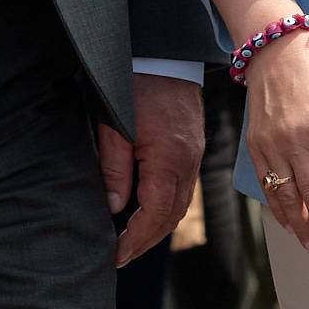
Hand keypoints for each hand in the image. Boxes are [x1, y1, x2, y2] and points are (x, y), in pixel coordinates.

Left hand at [97, 73, 201, 266]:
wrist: (163, 52)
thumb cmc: (134, 83)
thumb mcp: (114, 126)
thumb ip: (114, 168)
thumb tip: (115, 207)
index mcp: (168, 158)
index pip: (155, 213)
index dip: (136, 239)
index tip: (117, 255)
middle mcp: (187, 162)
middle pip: (172, 216)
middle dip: (147, 240)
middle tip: (122, 256)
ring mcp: (194, 155)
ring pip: (180, 204)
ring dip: (158, 227)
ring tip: (133, 241)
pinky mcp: (192, 147)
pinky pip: (184, 188)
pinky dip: (167, 207)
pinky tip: (150, 211)